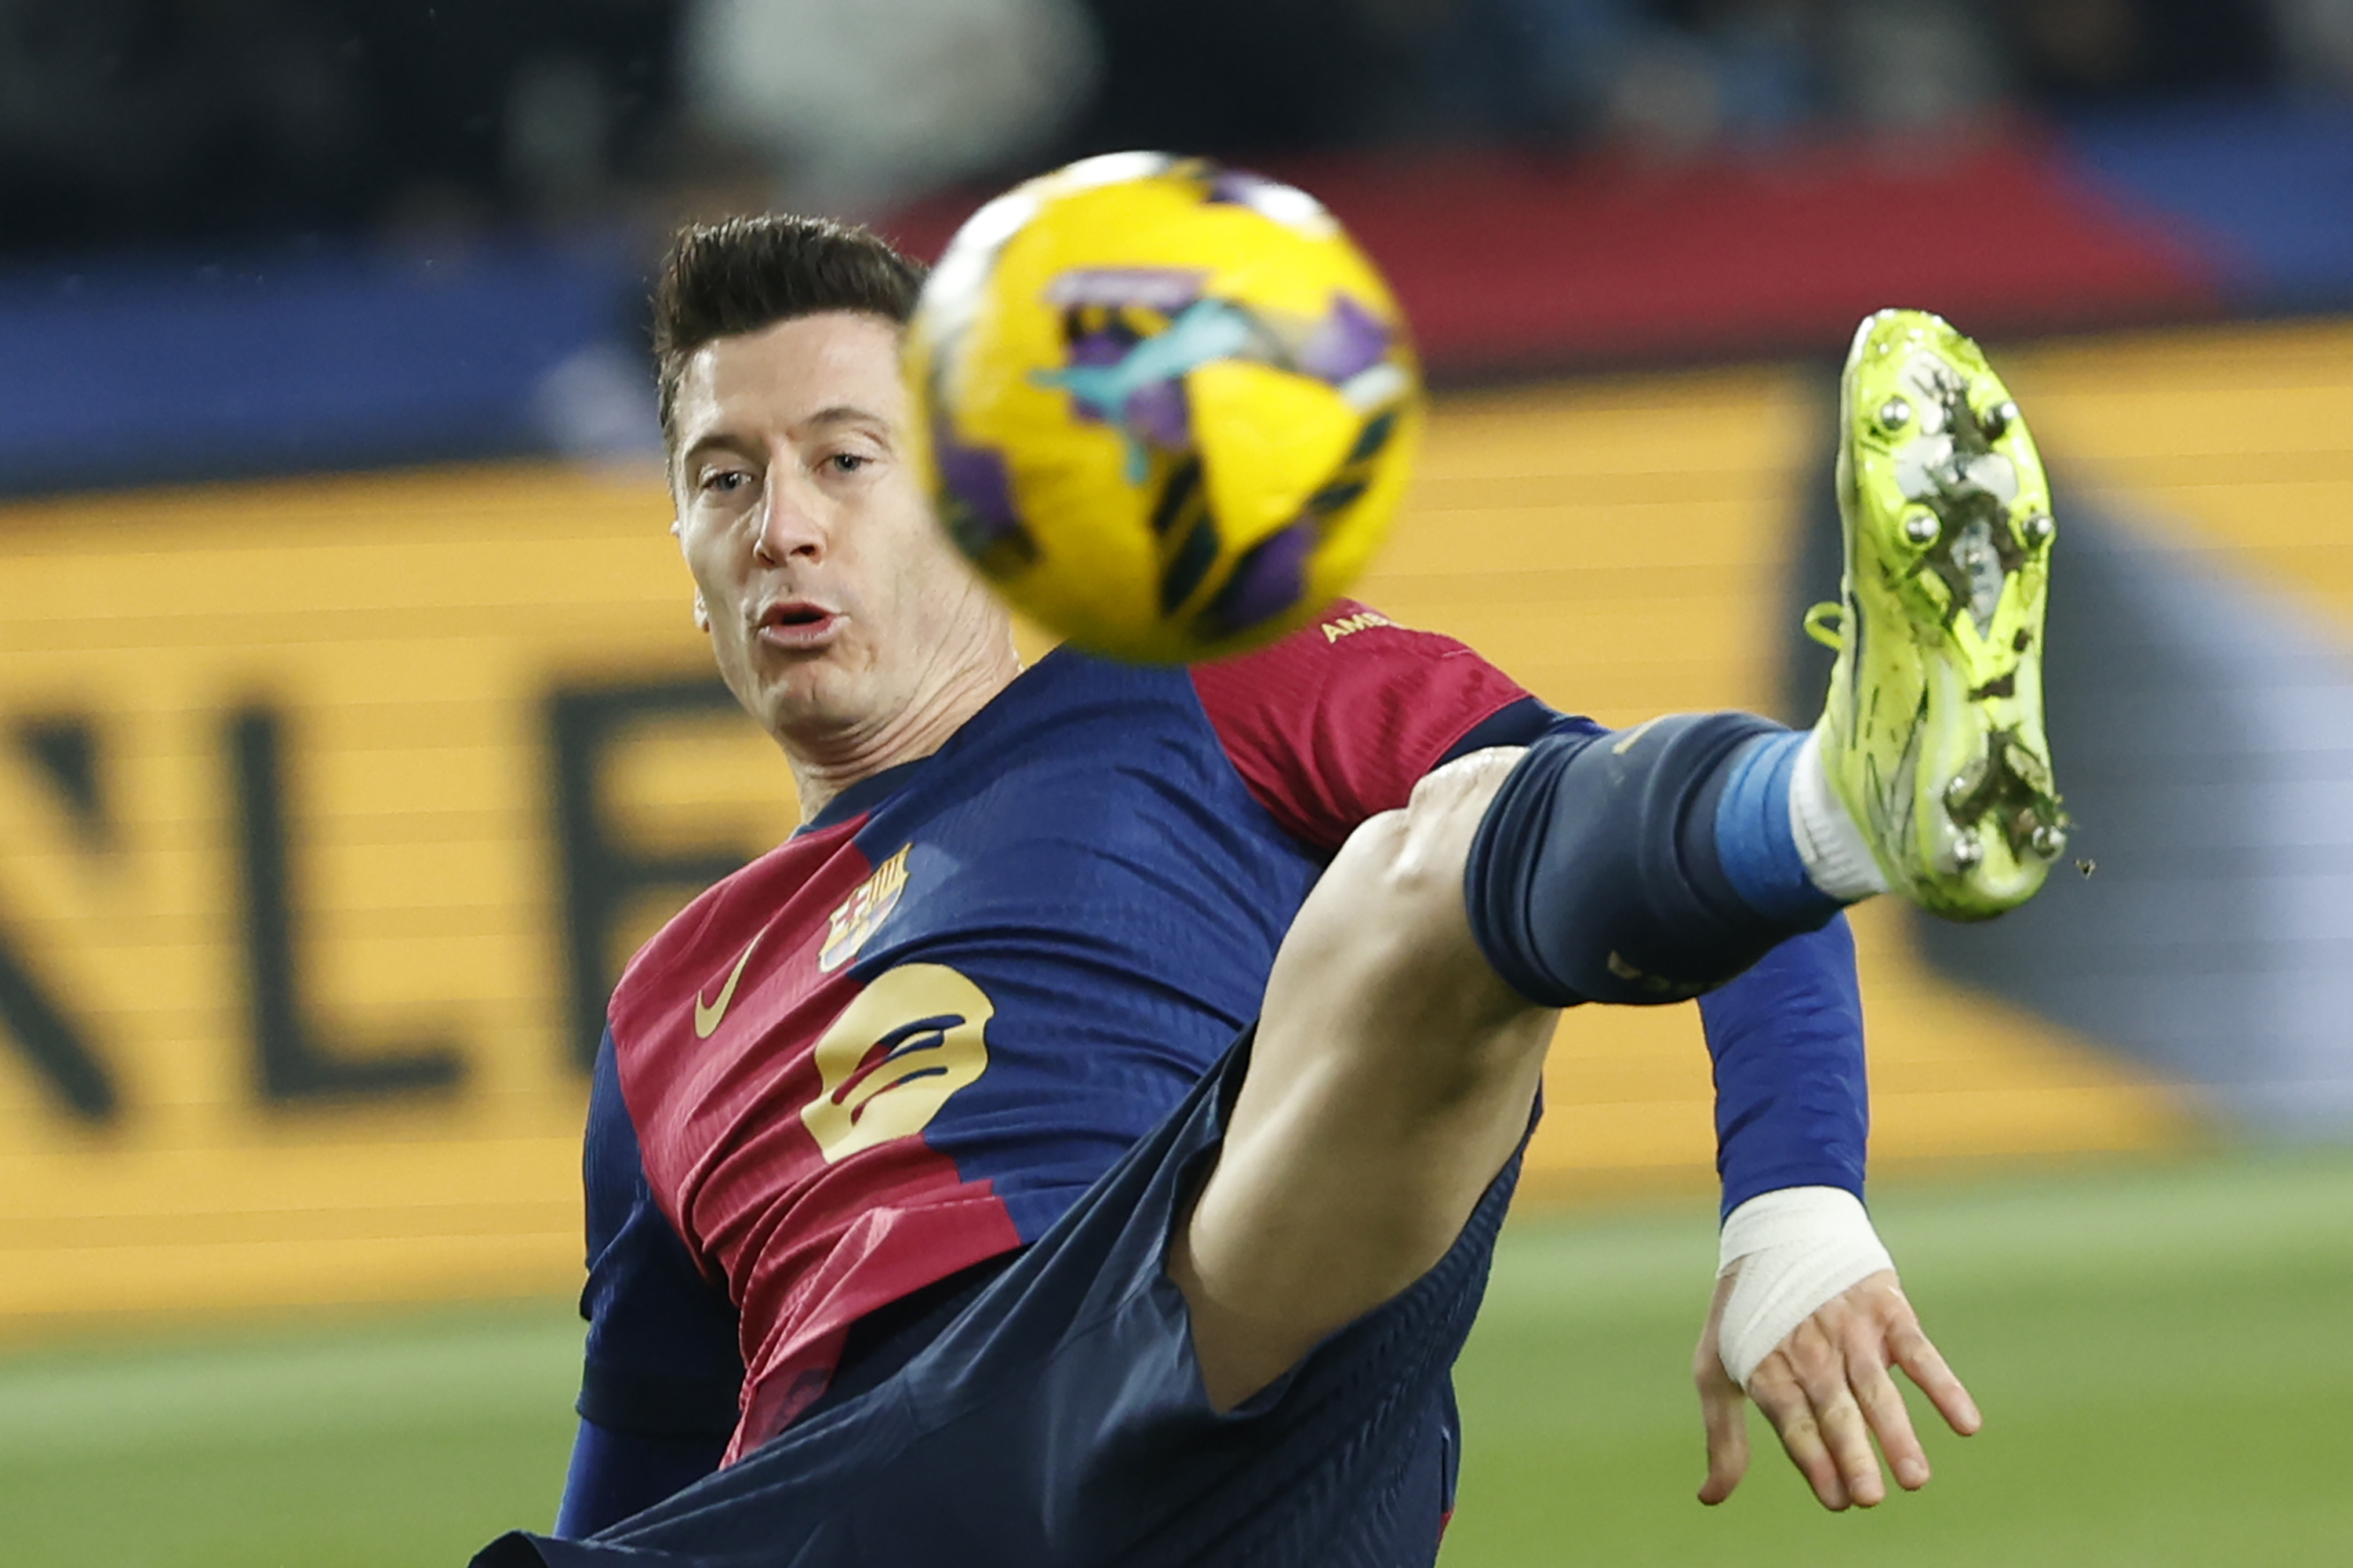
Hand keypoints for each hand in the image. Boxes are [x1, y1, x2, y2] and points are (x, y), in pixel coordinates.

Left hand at [1693, 1266, 1979, 1509]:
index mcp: (1771, 1373)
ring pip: (1877, 1390)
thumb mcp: (1716, 1368)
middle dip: (1852, 1454)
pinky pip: (1919, 1352)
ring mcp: (1851, 1333)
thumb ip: (1724, 1437)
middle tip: (1871, 1497)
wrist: (1781, 1229)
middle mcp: (1811, 1355)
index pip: (1795, 1426)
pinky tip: (1966, 1423)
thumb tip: (1708, 1500)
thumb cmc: (1748, 1314)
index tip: (1836, 1500)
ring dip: (1897, 1433)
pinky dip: (1943, 1386)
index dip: (1814, 1462)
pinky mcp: (1886, 1312)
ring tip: (1915, 1477)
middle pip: (1835, 1413)